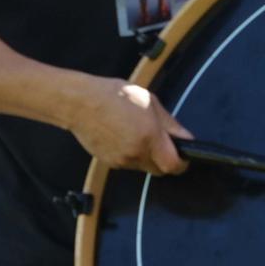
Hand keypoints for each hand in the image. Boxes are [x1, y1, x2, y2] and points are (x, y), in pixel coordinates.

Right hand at [70, 79, 190, 173]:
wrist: (80, 103)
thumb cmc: (113, 96)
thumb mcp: (149, 101)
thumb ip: (170, 123)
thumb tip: (185, 138)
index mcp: (149, 136)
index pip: (173, 165)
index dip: (182, 163)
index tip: (183, 155)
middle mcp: (136, 152)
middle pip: (159, 169)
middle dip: (164, 159)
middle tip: (160, 141)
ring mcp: (121, 160)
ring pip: (143, 166)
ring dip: (146, 155)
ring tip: (136, 133)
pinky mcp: (109, 163)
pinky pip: (128, 164)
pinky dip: (130, 154)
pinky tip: (123, 136)